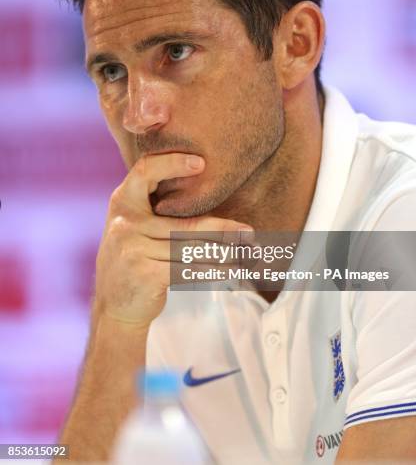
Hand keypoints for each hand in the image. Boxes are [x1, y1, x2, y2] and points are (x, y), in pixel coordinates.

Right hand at [93, 153, 253, 326]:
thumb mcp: (133, 227)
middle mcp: (125, 223)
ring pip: (191, 247)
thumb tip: (206, 191)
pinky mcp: (145, 273)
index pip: (145, 171)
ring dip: (224, 252)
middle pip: (184, 222)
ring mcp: (133, 249)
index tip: (201, 163)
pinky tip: (232, 271)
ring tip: (247, 252)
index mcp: (122, 202)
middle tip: (248, 232)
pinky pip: (188, 269)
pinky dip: (214, 271)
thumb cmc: (134, 259)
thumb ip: (155, 208)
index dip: (172, 163)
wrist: (113, 306)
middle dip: (221, 228)